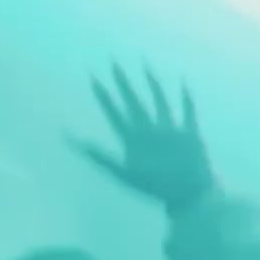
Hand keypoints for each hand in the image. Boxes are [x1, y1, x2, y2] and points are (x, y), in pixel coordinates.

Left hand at [74, 64, 214, 212]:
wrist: (189, 196)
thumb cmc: (157, 188)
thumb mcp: (123, 173)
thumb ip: (99, 155)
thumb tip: (69, 140)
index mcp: (133, 140)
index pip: (114, 112)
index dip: (103, 96)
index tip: (92, 77)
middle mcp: (150, 132)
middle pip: (133, 102)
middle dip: (123, 83)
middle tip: (113, 62)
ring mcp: (170, 132)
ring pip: (159, 101)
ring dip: (152, 84)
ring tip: (145, 66)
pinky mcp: (190, 134)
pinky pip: (187, 111)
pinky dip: (186, 97)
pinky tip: (183, 82)